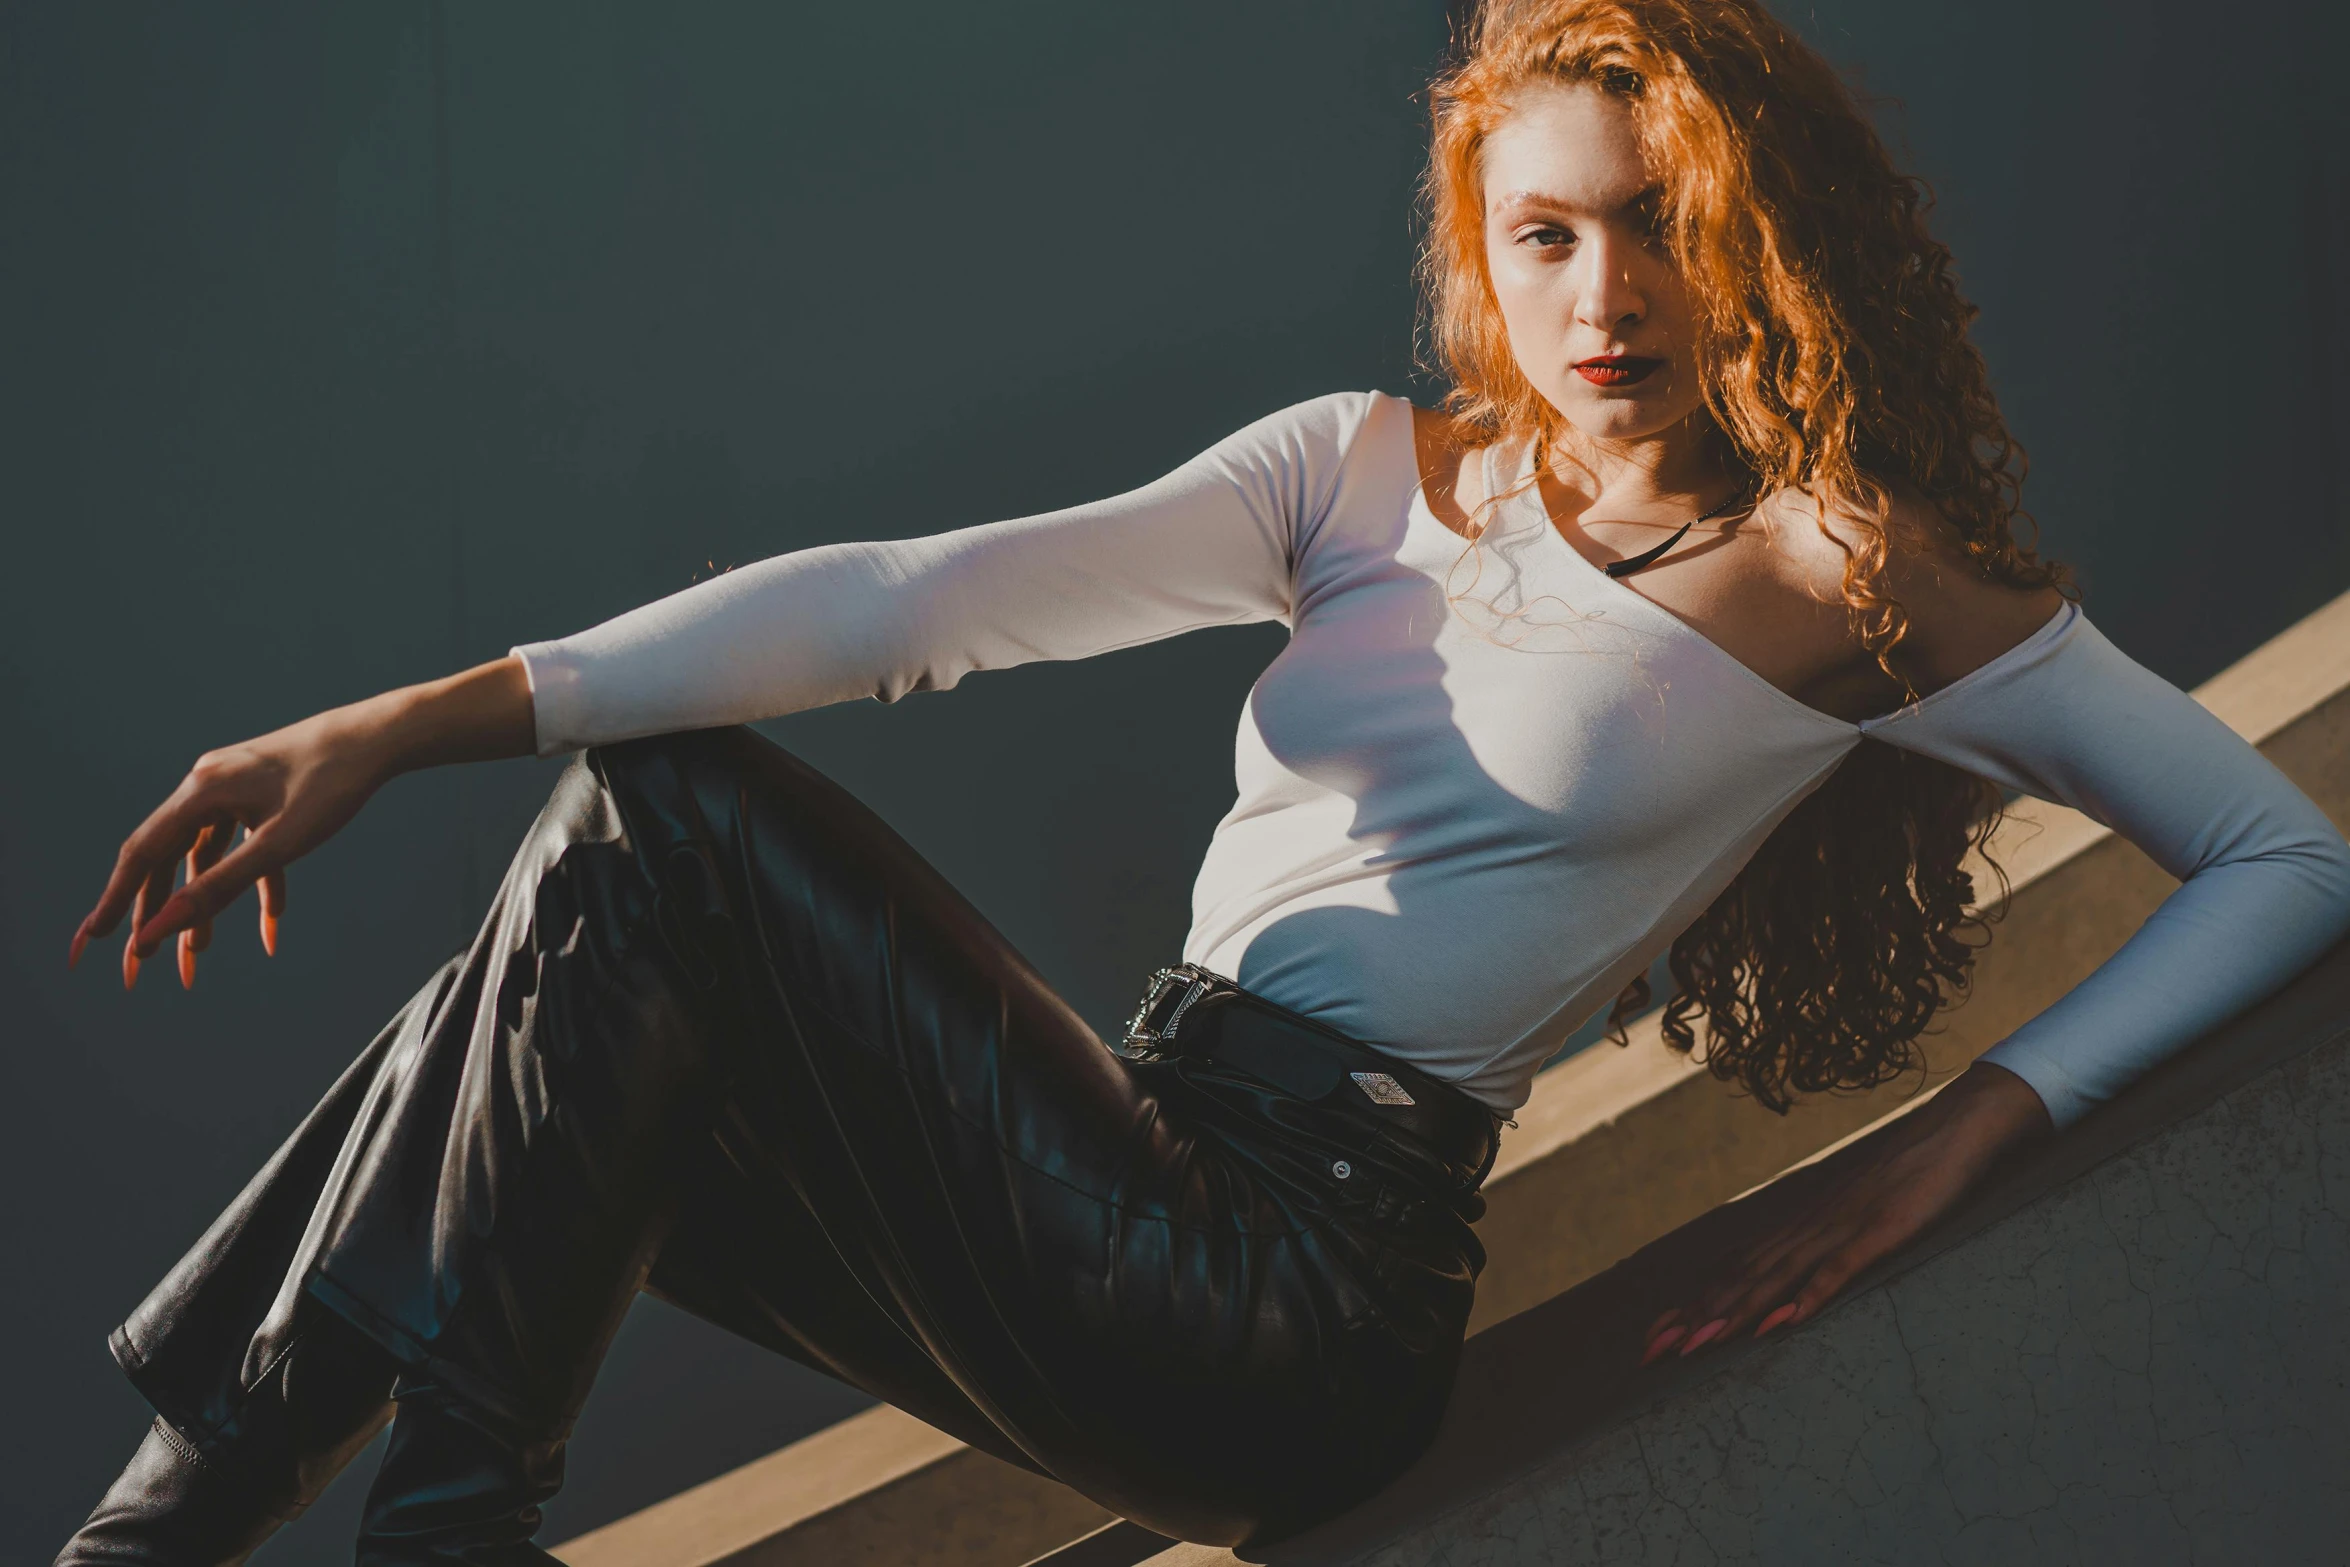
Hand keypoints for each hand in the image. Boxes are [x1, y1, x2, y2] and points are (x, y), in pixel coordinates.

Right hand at [68, 656, 536, 989]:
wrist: (382, 736)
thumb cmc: (334, 785)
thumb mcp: (278, 845)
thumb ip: (219, 888)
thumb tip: (164, 927)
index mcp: (200, 792)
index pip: (140, 857)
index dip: (113, 903)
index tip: (88, 944)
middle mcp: (206, 787)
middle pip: (167, 861)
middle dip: (154, 917)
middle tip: (140, 971)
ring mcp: (234, 790)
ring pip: (206, 860)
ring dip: (203, 909)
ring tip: (196, 962)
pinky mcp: (262, 797)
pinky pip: (246, 848)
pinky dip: (255, 888)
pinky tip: (271, 932)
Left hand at [1639, 1062, 2051, 1363]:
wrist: (1951, 1130)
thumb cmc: (1902, 1177)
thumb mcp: (1851, 1217)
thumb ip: (1818, 1250)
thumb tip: (1783, 1292)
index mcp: (1798, 1226)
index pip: (1732, 1270)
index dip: (1692, 1304)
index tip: (1653, 1336)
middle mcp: (1806, 1227)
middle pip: (1739, 1278)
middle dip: (1692, 1317)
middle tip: (1649, 1352)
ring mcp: (1840, 1228)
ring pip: (1775, 1276)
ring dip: (1732, 1312)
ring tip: (1694, 1344)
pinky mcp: (1879, 1233)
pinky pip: (1838, 1268)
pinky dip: (1808, 1294)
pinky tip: (1782, 1321)